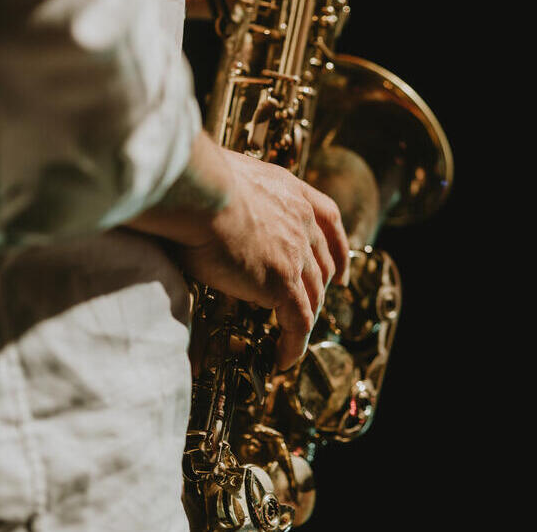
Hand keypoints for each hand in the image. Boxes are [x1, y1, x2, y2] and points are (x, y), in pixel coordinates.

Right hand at [179, 149, 349, 369]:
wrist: (200, 190)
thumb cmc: (195, 181)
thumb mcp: (225, 178)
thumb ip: (232, 195)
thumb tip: (210, 205)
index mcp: (290, 191)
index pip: (328, 219)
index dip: (338, 248)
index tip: (340, 269)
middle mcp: (300, 220)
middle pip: (323, 262)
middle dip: (322, 288)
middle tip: (313, 305)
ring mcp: (296, 253)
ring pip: (313, 294)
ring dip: (306, 318)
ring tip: (294, 338)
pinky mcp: (282, 282)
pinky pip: (298, 321)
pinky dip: (295, 343)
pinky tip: (284, 358)